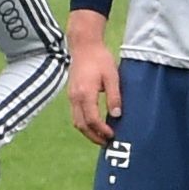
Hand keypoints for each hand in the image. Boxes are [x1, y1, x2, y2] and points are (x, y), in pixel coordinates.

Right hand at [65, 14, 120, 147]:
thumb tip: (117, 115)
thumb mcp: (112, 76)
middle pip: (81, 125)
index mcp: (85, 94)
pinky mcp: (71, 95)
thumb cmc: (100, 59)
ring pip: (76, 121)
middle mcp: (75, 98)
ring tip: (101, 137)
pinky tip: (94, 124)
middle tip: (107, 143)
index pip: (92, 119)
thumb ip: (114, 96)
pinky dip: (84, 123)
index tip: (113, 135)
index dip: (102, 130)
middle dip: (93, 136)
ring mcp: (71, 97)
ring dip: (87, 132)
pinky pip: (75, 115)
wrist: (83, 47)